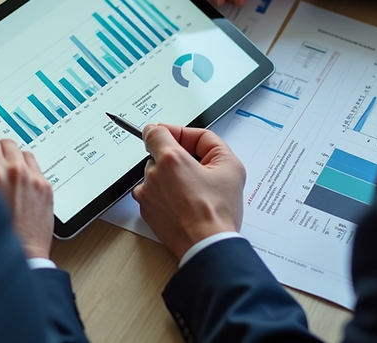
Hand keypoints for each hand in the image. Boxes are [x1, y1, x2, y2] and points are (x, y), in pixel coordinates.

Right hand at [0, 129, 54, 259]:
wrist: (21, 257)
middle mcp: (17, 173)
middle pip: (7, 142)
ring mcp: (35, 180)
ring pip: (24, 153)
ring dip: (15, 159)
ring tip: (8, 173)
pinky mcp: (47, 190)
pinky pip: (37, 170)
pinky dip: (28, 173)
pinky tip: (22, 187)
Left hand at [132, 124, 245, 260]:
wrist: (207, 245)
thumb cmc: (218, 212)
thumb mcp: (230, 165)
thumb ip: (209, 141)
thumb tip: (194, 137)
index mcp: (171, 159)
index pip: (154, 131)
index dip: (168, 131)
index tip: (177, 137)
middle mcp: (153, 175)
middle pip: (158, 154)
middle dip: (176, 158)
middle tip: (198, 172)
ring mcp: (147, 194)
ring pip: (156, 175)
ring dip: (170, 178)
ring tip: (193, 192)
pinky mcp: (146, 211)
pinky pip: (153, 194)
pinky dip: (165, 195)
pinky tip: (184, 204)